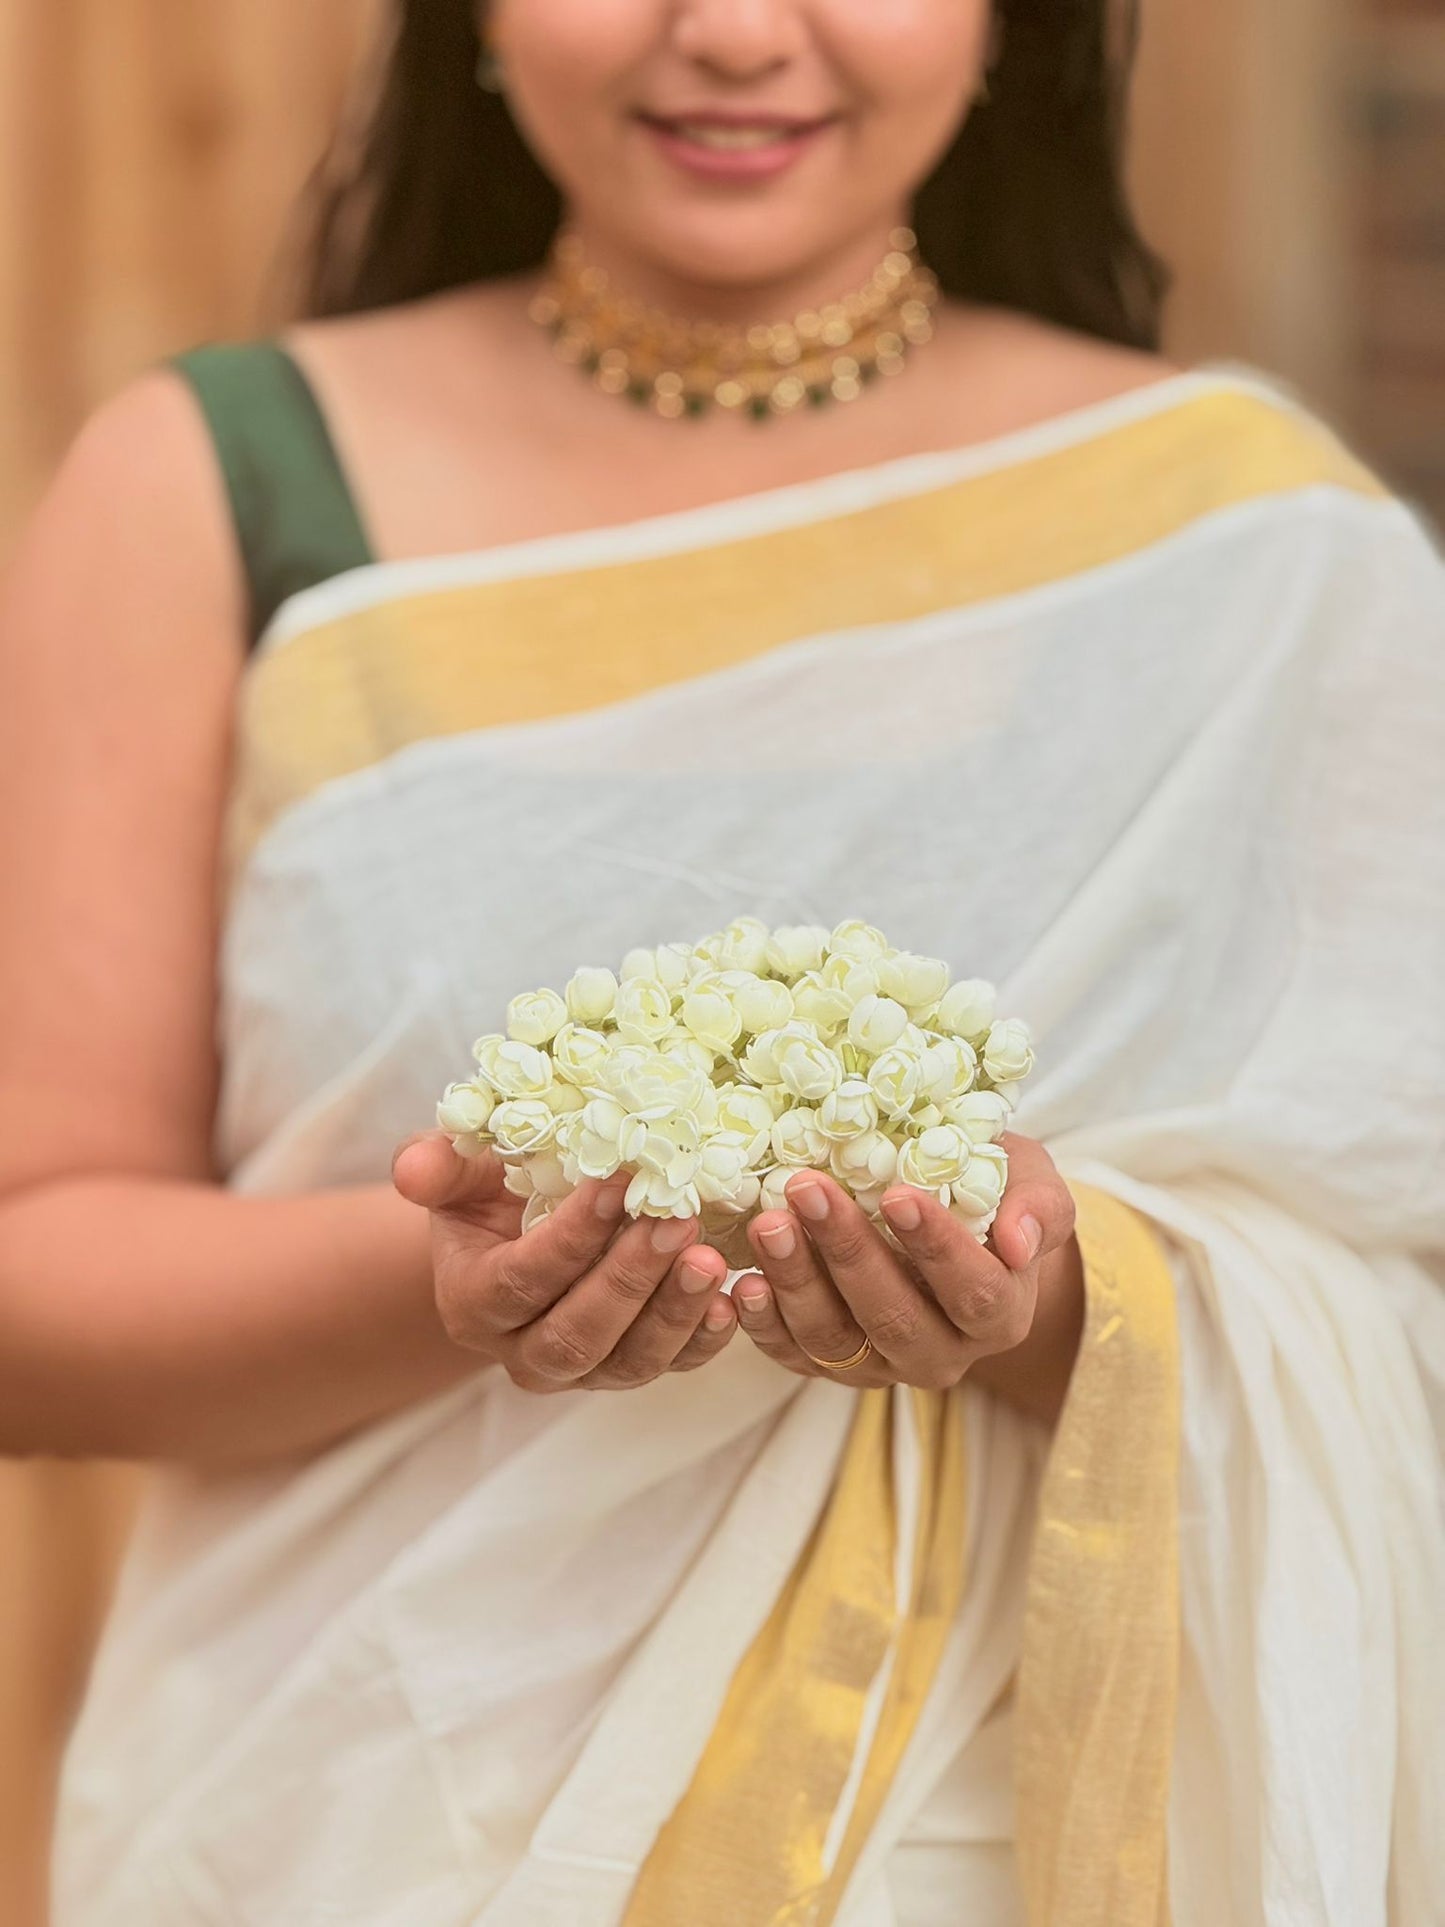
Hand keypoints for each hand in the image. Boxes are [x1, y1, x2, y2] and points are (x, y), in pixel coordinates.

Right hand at [391, 1132, 736, 1392]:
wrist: (523, 1228)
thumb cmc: (492, 1187)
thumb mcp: (461, 1168)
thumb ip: (437, 1164)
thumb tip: (411, 1170)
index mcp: (471, 1302)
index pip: (522, 1280)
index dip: (570, 1237)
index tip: (617, 1180)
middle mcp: (521, 1352)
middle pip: (574, 1335)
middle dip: (628, 1280)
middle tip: (676, 1221)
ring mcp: (582, 1370)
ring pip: (626, 1362)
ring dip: (672, 1312)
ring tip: (711, 1258)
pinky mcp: (633, 1366)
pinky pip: (672, 1368)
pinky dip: (703, 1340)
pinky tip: (730, 1298)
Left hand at [733, 1133, 1080, 1409]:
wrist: (953, 1225)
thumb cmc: (992, 1192)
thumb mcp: (1031, 1182)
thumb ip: (1038, 1206)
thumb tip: (1018, 1239)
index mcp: (1001, 1315)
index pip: (974, 1291)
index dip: (938, 1247)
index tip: (899, 1194)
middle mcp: (944, 1354)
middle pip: (894, 1318)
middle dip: (847, 1253)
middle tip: (805, 1189)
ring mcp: (882, 1367)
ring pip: (836, 1340)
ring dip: (797, 1280)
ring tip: (767, 1222)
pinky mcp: (830, 1367)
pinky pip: (793, 1356)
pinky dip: (764, 1324)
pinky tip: (744, 1281)